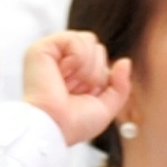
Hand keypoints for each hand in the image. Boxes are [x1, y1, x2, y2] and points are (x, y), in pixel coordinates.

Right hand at [22, 30, 133, 148]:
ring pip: (88, 40)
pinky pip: (74, 39)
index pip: (100, 57)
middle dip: (95, 72)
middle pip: (96, 46)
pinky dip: (77, 59)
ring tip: (69, 83)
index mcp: (74, 72)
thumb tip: (125, 61)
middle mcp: (63, 61)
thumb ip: (120, 86)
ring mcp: (52, 53)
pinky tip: (63, 74)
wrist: (53, 127)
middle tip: (75, 90)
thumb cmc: (73, 123)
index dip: (100, 78)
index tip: (83, 96)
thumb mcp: (106, 107)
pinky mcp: (41, 49)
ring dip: (86, 68)